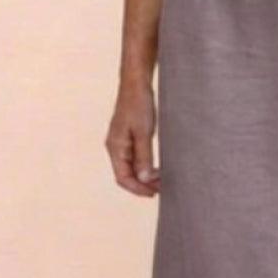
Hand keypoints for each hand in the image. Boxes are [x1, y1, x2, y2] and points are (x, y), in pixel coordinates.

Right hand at [105, 81, 160, 195]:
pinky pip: (134, 158)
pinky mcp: (128, 137)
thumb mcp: (144, 132)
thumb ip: (144, 156)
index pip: (123, 178)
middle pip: (126, 175)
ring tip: (162, 180)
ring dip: (145, 176)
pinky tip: (156, 168)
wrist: (136, 84)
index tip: (154, 194)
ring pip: (131, 168)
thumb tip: (144, 179)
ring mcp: (121, 143)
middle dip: (143, 184)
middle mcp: (115, 147)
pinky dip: (145, 166)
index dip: (137, 189)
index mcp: (115, 148)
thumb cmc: (139, 104)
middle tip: (162, 188)